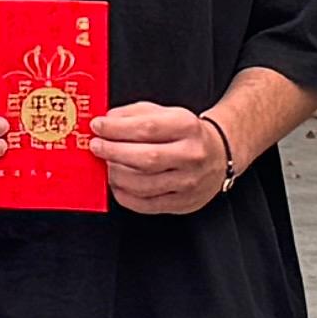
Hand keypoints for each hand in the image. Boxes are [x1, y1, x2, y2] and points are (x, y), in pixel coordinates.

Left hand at [95, 101, 234, 214]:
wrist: (219, 154)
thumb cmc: (187, 134)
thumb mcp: (165, 113)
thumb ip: (134, 114)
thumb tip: (106, 121)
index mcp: (187, 127)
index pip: (147, 128)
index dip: (116, 128)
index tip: (98, 126)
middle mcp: (191, 155)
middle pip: (145, 158)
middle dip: (113, 152)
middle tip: (97, 147)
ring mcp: (188, 182)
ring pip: (144, 184)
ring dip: (117, 175)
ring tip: (107, 165)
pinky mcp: (183, 203)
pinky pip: (146, 204)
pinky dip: (125, 195)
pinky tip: (118, 183)